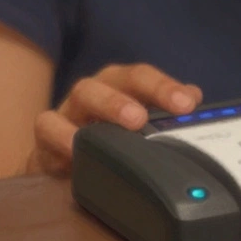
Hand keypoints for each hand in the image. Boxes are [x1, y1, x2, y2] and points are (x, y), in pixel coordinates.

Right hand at [27, 64, 201, 176]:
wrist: (67, 164)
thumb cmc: (112, 138)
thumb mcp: (142, 127)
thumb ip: (167, 111)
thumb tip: (194, 96)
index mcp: (123, 85)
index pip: (144, 77)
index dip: (165, 87)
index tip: (187, 104)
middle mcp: (99, 90)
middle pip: (116, 79)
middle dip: (136, 92)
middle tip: (145, 117)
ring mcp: (70, 108)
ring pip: (84, 93)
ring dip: (107, 106)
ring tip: (126, 125)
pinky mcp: (45, 134)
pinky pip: (48, 125)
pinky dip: (61, 135)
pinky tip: (77, 149)